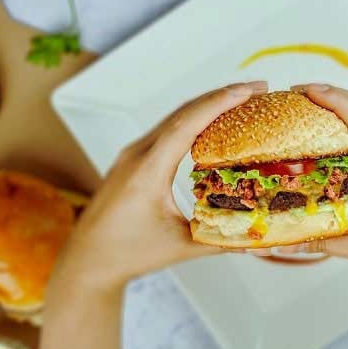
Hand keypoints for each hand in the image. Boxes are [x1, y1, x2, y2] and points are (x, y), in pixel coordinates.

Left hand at [52, 81, 268, 293]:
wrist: (88, 259)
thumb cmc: (127, 254)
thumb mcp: (180, 247)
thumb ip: (221, 240)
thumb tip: (259, 238)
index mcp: (147, 172)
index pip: (186, 125)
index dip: (218, 104)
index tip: (247, 91)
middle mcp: (137, 155)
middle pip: (183, 112)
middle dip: (221, 96)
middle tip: (257, 89)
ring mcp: (132, 154)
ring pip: (174, 118)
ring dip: (207, 105)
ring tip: (242, 99)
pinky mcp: (133, 159)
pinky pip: (166, 130)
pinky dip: (193, 119)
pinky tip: (212, 122)